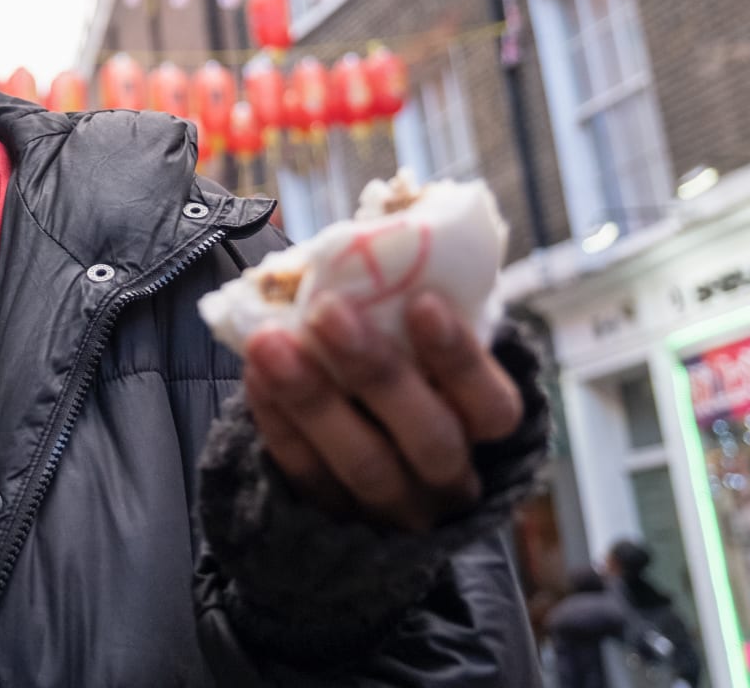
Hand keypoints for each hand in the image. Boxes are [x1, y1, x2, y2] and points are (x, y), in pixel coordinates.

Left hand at [243, 292, 523, 532]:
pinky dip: (279, 422)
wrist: (370, 444)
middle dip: (376, 373)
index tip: (421, 301)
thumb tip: (375, 231)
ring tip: (268, 340)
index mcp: (483, 429)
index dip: (459, 359)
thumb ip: (408, 305)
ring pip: (363, 465)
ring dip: (313, 398)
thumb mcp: (422, 343)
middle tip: (328, 310)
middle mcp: (449, 477)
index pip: (493, 407)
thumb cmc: (405, 366)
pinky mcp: (336, 518)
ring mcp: (394, 508)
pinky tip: (256, 373)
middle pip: (429, 439)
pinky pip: (307, 474)